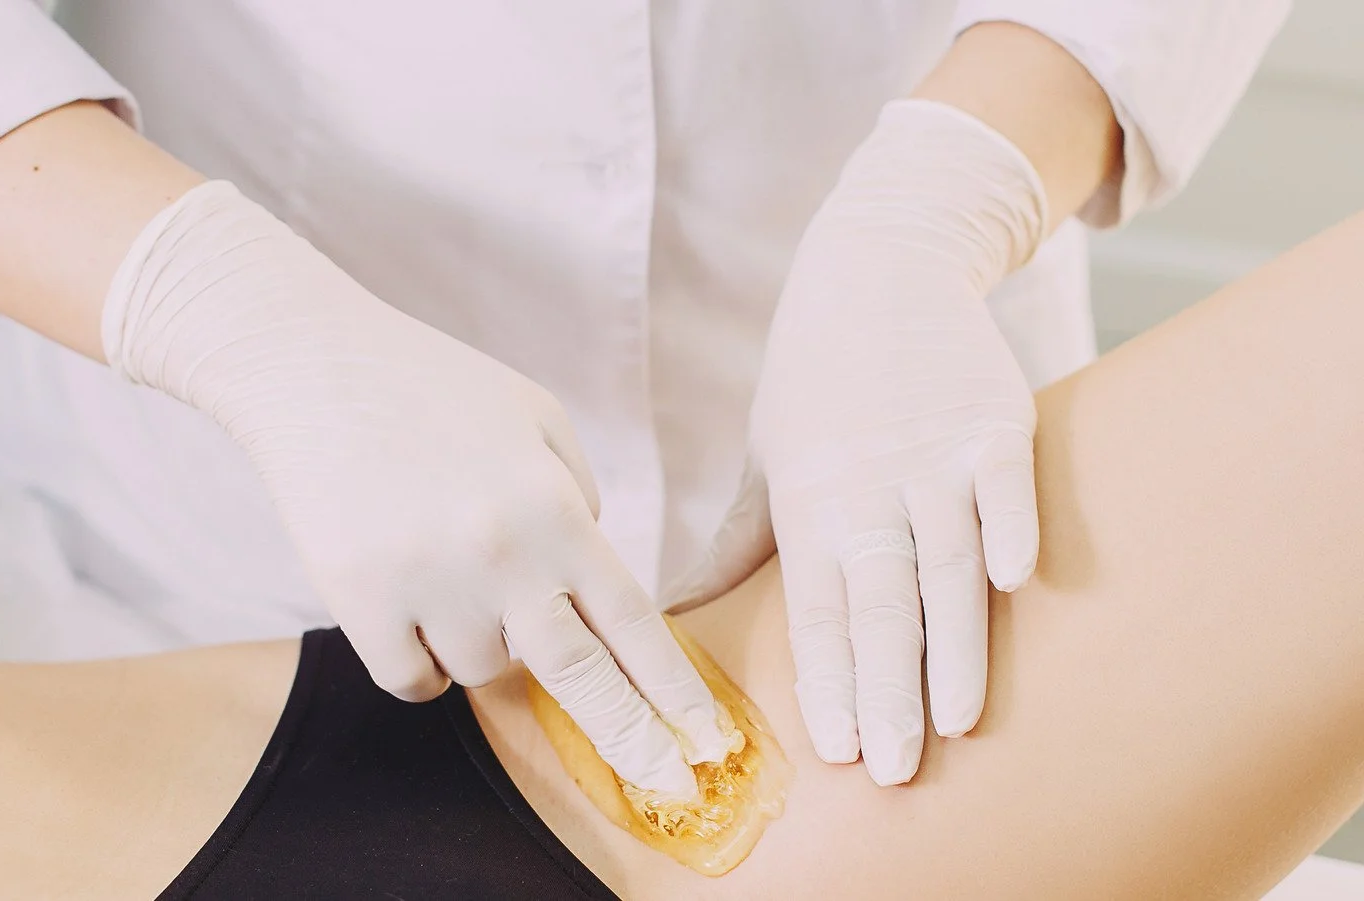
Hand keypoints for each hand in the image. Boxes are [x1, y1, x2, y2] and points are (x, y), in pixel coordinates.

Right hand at [100, 181, 733, 797]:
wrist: (312, 366)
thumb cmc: (434, 388)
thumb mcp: (537, 418)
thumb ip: (579, 501)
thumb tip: (589, 588)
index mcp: (555, 505)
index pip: (633, 622)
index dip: (675, 691)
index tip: (709, 742)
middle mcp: (500, 551)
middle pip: (579, 681)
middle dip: (632, 743)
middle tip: (669, 786)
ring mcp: (426, 580)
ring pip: (484, 673)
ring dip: (488, 648)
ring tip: (458, 578)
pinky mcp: (357, 599)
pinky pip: (412, 680)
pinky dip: (422, 663)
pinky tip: (414, 610)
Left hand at [668, 100, 1046, 784]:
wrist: (878, 263)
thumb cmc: (812, 375)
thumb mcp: (766, 452)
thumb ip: (739, 539)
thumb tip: (677, 608)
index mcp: (808, 497)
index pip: (816, 607)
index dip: (826, 679)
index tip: (837, 750)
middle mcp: (868, 483)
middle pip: (879, 600)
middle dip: (886, 689)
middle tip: (897, 769)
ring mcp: (934, 452)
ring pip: (946, 559)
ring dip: (953, 642)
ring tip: (958, 720)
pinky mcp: (995, 420)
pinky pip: (1006, 483)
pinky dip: (1010, 528)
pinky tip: (1017, 588)